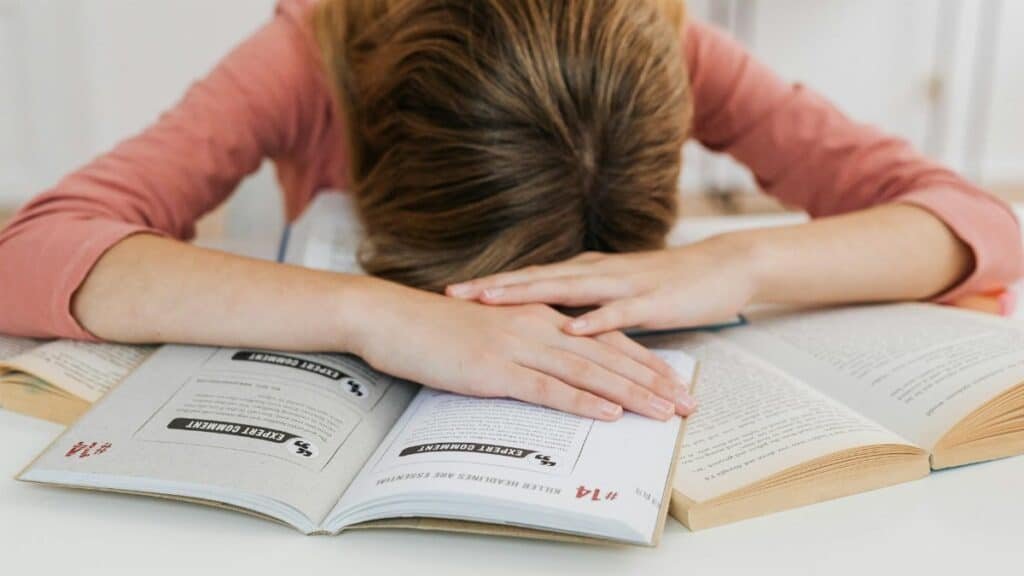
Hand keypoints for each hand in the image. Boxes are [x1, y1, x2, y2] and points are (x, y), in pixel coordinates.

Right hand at [347, 279, 694, 419]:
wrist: (393, 317)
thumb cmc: (437, 328)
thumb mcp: (492, 332)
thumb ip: (525, 344)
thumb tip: (551, 367)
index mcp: (540, 316)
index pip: (604, 339)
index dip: (643, 361)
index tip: (673, 381)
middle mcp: (538, 327)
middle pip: (608, 355)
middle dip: (653, 381)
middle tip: (688, 402)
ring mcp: (519, 346)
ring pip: (589, 372)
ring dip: (631, 394)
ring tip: (665, 412)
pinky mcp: (497, 368)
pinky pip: (548, 387)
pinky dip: (582, 401)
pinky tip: (609, 413)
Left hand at [445, 237, 757, 335]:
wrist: (724, 267)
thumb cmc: (667, 284)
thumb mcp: (616, 293)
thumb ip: (584, 303)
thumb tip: (548, 322)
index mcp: (586, 272)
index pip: (530, 278)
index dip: (491, 285)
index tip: (452, 292)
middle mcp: (597, 272)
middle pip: (536, 279)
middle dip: (494, 287)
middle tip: (454, 294)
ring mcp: (623, 285)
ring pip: (567, 289)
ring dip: (527, 294)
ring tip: (492, 301)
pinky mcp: (652, 302)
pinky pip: (619, 312)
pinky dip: (594, 319)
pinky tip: (571, 327)